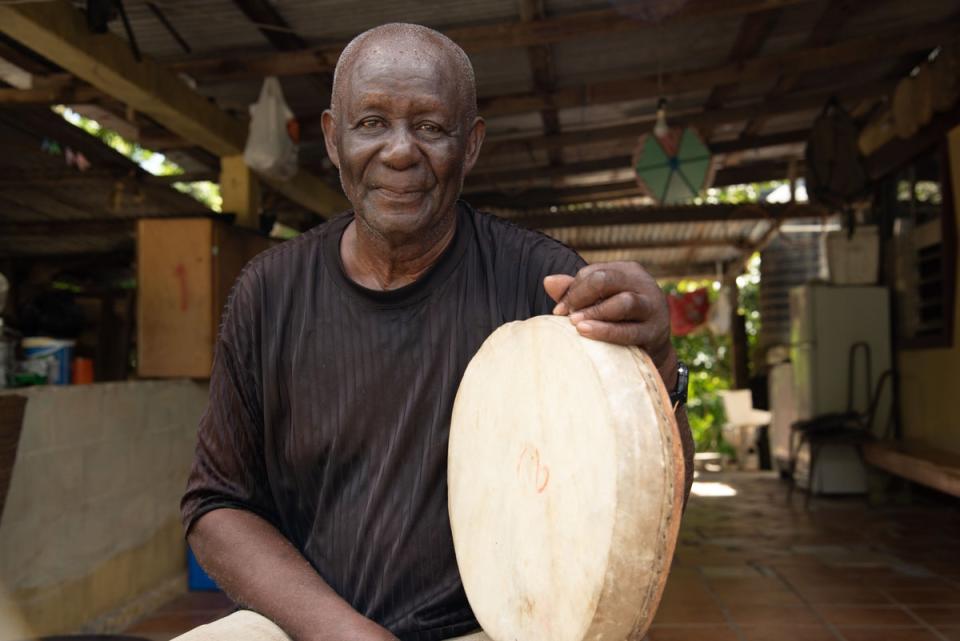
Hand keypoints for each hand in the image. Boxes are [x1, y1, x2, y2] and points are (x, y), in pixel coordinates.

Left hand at [544, 262, 676, 387]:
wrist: (651, 348)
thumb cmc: (618, 320)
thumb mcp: (599, 302)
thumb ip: (575, 291)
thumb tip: (547, 281)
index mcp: (628, 271)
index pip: (594, 272)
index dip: (573, 289)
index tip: (558, 311)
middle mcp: (643, 284)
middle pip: (607, 279)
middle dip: (581, 295)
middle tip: (565, 314)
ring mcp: (652, 307)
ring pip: (624, 302)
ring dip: (595, 312)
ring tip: (574, 323)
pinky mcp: (654, 332)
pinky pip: (629, 331)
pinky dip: (605, 331)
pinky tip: (586, 332)